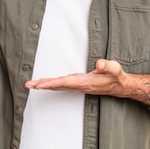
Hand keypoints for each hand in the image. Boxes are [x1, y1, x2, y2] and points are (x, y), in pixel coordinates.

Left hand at [25, 58, 149, 109]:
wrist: (120, 86)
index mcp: (85, 82)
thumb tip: (99, 63)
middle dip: (42, 85)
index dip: (51, 83)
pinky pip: (62, 84)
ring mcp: (78, 86)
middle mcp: (79, 85)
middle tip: (28, 85)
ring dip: (45, 85)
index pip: (65, 82)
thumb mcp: (114, 69)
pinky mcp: (78, 84)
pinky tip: (46, 83)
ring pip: (58, 85)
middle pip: (57, 85)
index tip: (39, 84)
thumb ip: (107, 66)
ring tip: (32, 84)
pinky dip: (52, 83)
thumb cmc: (116, 77)